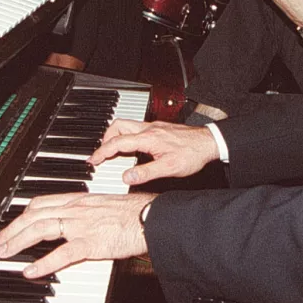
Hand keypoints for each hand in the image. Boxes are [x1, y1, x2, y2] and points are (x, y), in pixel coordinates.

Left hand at [0, 192, 155, 277]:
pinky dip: (43, 263)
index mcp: (80, 199)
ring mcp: (83, 225)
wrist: (154, 217)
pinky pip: (62, 254)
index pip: (42, 202)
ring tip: (5, 253)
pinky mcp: (92, 243)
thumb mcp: (105, 205)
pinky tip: (30, 271)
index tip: (9, 224)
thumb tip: (73, 222)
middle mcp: (77, 208)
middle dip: (11, 229)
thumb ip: (87, 212)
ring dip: (18, 241)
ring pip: (42, 229)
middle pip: (35, 215)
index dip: (21, 214)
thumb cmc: (136, 212)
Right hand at [89, 119, 219, 184]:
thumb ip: (145, 173)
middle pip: (118, 126)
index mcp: (148, 138)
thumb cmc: (192, 154)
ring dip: (116, 135)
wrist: (209, 143)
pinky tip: (132, 147)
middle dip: (105, 139)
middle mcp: (149, 129)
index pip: (118, 142)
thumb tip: (126, 177)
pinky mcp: (159, 128)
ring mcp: (154, 126)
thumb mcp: (169, 168)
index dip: (102, 151)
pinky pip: (136, 128)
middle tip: (101, 154)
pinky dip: (127, 136)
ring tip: (113, 150)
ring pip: (127, 124)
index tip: (93, 160)